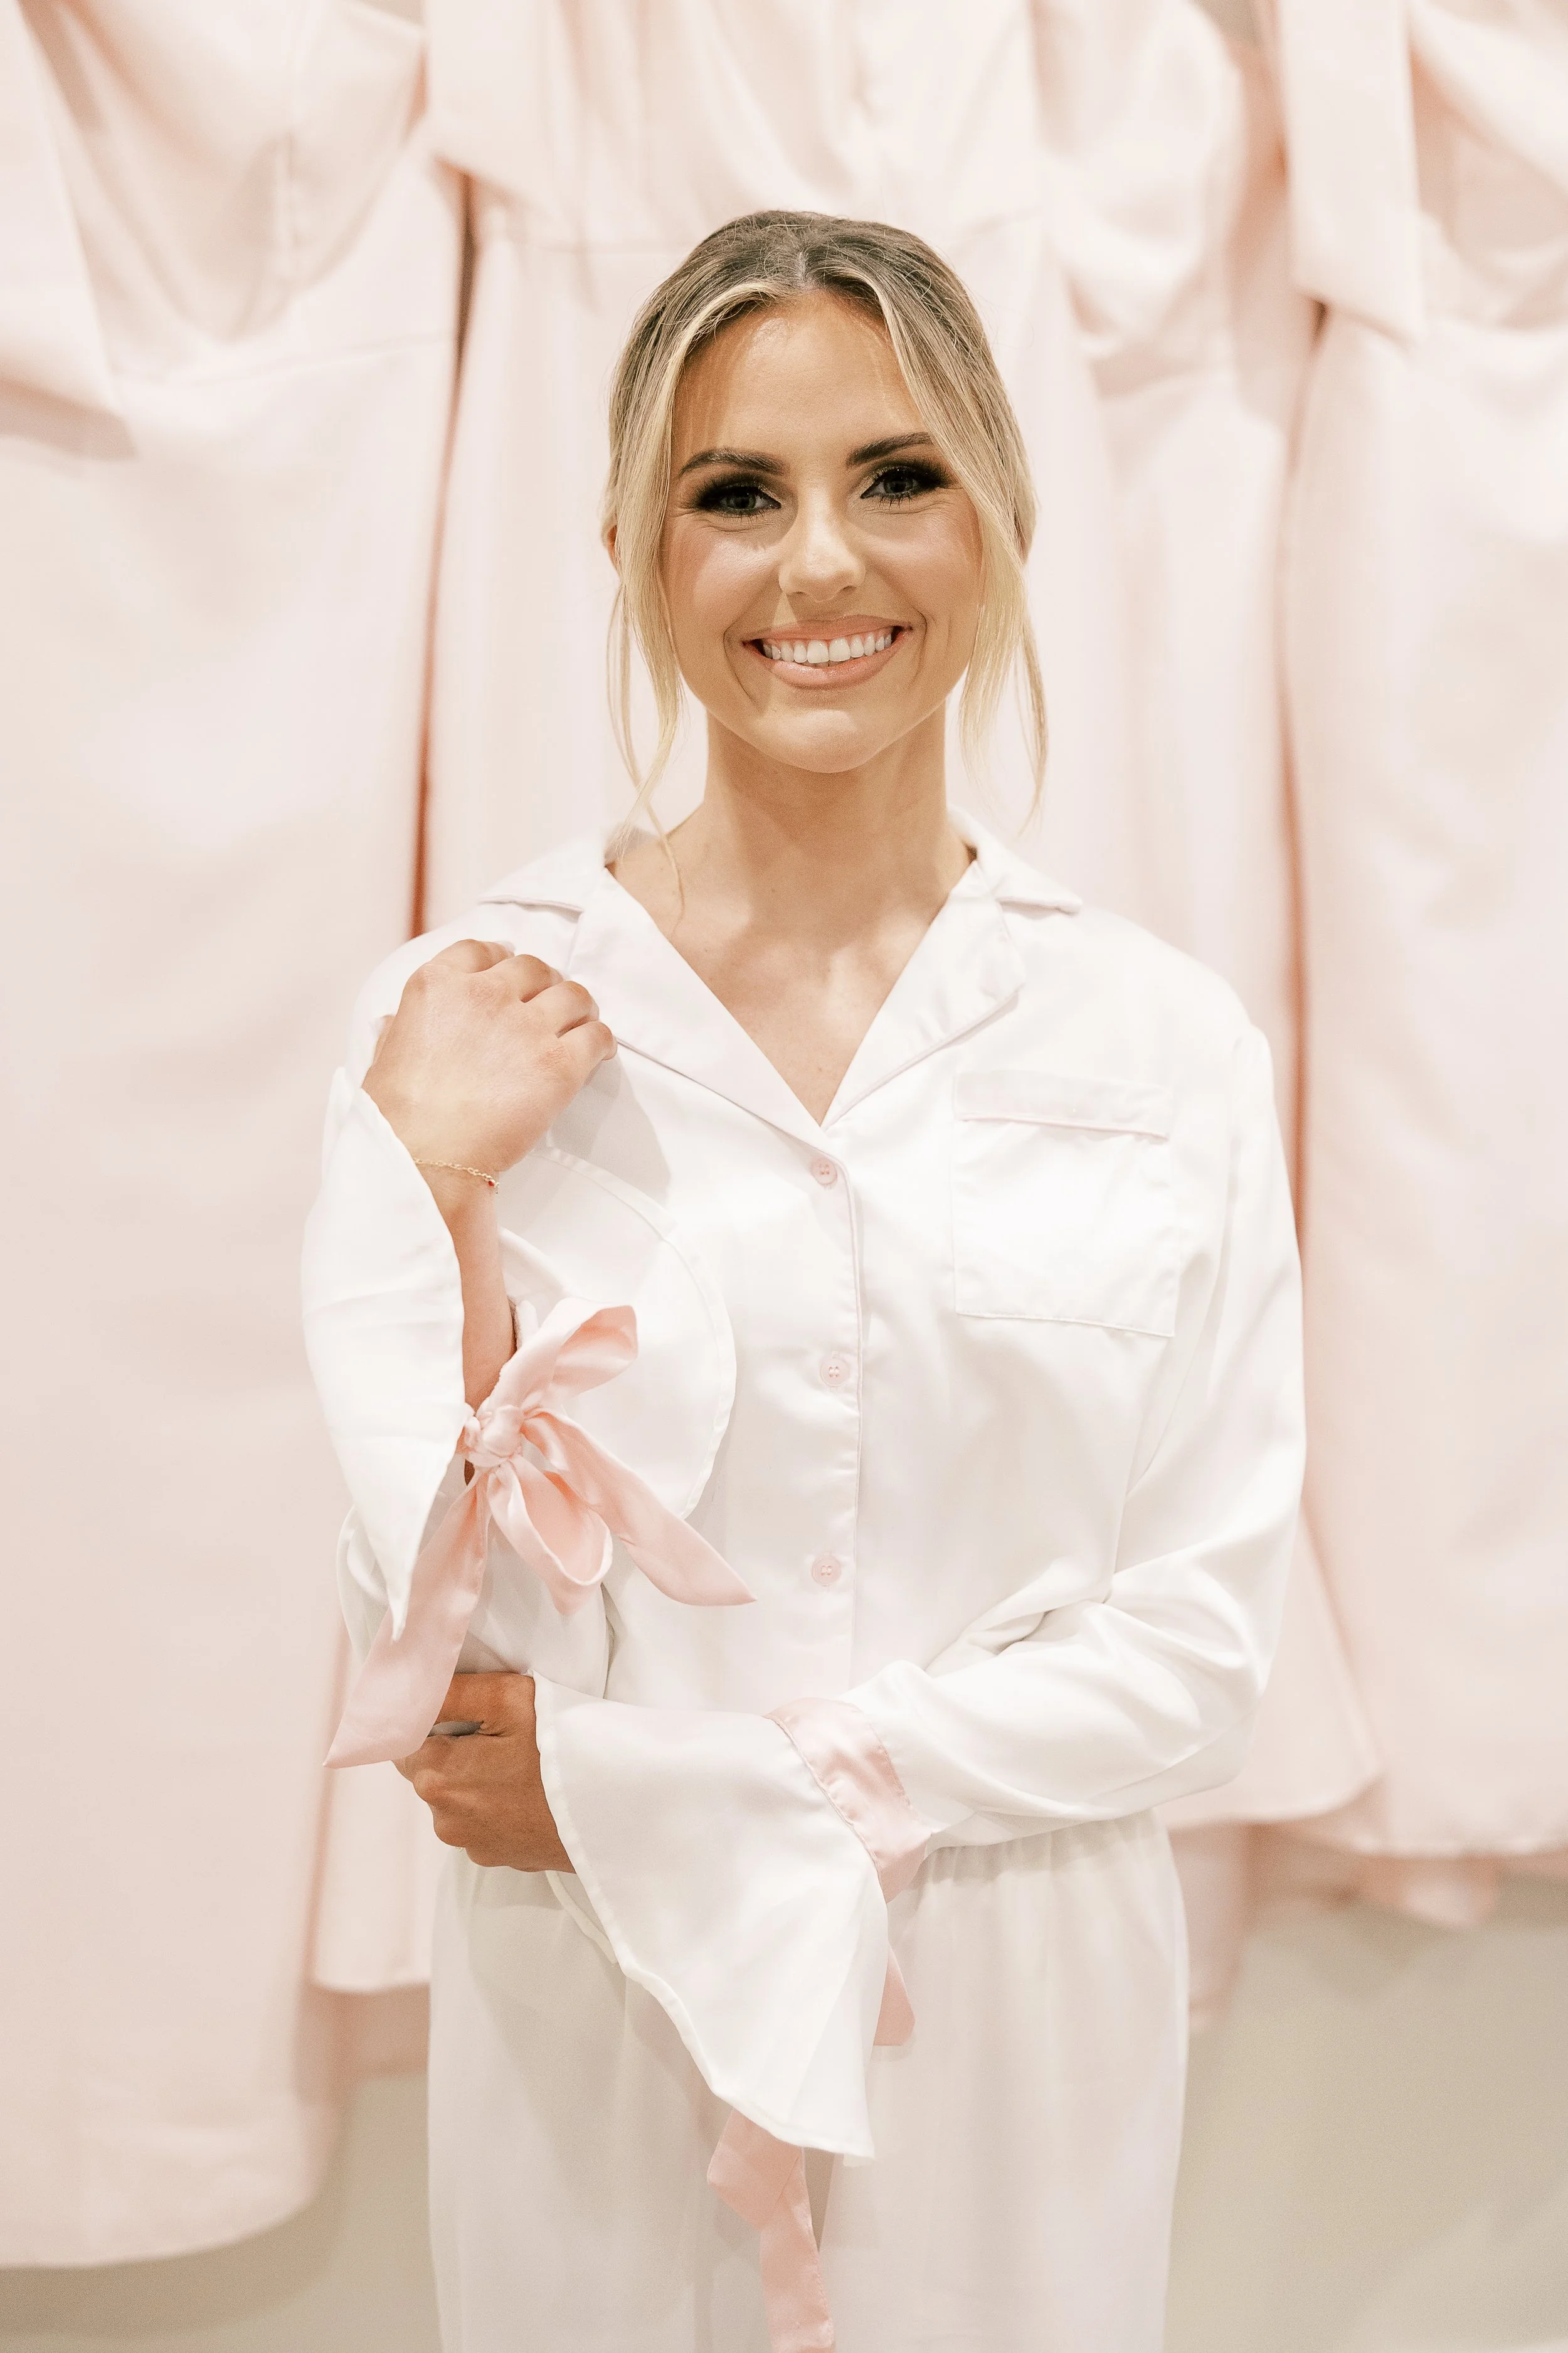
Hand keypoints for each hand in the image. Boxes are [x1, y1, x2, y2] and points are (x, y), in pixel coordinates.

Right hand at [364, 942, 614, 1180]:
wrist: (423, 1157)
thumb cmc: (397, 1116)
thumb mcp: (383, 1056)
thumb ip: (400, 1028)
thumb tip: (397, 1020)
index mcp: (438, 985)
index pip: (481, 950)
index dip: (501, 959)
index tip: (511, 972)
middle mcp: (485, 994)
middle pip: (533, 968)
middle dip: (543, 984)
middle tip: (548, 1005)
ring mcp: (526, 1026)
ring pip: (573, 995)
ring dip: (579, 1008)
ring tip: (580, 1024)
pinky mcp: (559, 1063)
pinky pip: (596, 1036)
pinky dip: (601, 1041)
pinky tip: (598, 1054)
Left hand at [397, 1674, 572, 1871]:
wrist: (614, 1809)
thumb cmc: (563, 1748)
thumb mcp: (509, 1700)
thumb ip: (450, 1694)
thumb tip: (410, 1690)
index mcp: (437, 1777)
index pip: (407, 1739)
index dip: (435, 1721)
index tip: (471, 1715)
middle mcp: (444, 1819)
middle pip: (430, 1769)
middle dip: (455, 1750)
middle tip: (502, 1735)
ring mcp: (470, 1844)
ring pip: (454, 1797)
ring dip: (473, 1779)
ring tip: (519, 1764)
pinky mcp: (495, 1857)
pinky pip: (478, 1821)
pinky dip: (493, 1805)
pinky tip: (526, 1791)